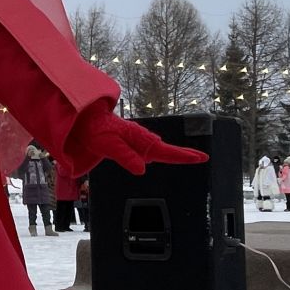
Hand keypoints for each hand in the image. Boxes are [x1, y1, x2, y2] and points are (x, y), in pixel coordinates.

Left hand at [68, 114, 209, 175]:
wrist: (86, 120)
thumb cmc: (96, 131)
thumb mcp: (108, 146)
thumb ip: (125, 157)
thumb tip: (142, 169)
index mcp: (139, 140)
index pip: (165, 151)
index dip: (183, 156)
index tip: (200, 157)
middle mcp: (142, 140)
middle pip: (167, 150)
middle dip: (185, 154)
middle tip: (203, 157)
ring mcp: (138, 142)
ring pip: (160, 151)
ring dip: (176, 154)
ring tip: (194, 157)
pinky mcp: (133, 144)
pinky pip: (151, 151)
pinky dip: (163, 153)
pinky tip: (166, 156)